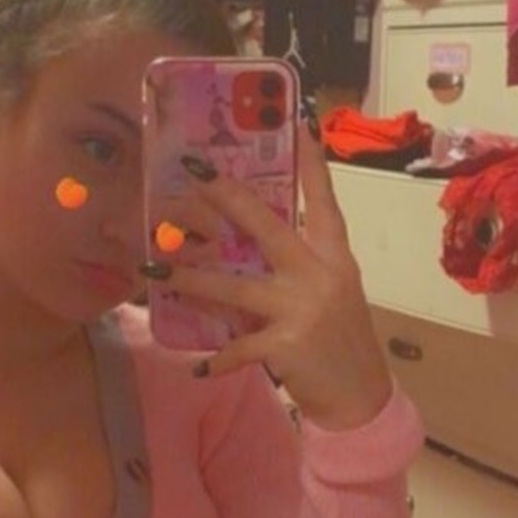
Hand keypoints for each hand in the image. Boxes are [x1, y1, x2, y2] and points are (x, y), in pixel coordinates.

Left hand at [149, 123, 391, 429]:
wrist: (363, 397)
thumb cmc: (341, 341)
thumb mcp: (331, 294)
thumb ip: (297, 268)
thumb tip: (245, 248)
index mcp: (334, 257)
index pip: (324, 201)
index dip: (313, 163)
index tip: (302, 120)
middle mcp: (320, 274)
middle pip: (267, 226)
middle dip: (228, 197)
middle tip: (194, 172)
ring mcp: (303, 308)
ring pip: (235, 286)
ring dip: (190, 278)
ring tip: (154, 270)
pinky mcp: (288, 344)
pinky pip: (239, 347)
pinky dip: (218, 358)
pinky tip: (198, 366)